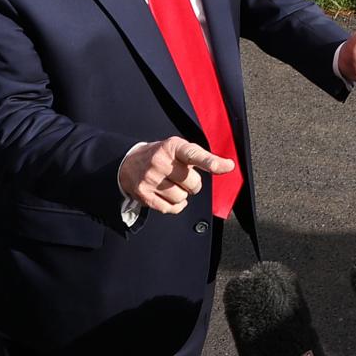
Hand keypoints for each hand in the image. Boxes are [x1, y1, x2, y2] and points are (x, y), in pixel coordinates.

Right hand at [118, 137, 234, 214]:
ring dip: (182, 195)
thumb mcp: (179, 148)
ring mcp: (150, 179)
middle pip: (192, 183)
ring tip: (172, 184)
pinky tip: (167, 195)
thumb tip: (227, 166)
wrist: (128, 163)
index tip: (226, 166)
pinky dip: (175, 205)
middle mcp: (160, 161)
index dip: (210, 162)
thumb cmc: (161, 156)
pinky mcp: (144, 195)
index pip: (194, 154)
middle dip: (193, 184)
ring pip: (182, 198)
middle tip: (183, 178)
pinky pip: (170, 208)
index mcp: (172, 146)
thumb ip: (203, 157)